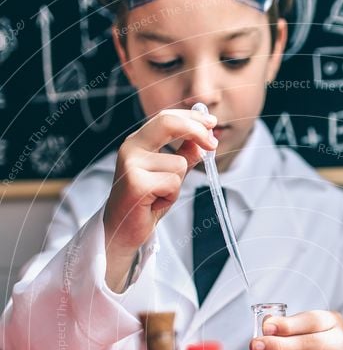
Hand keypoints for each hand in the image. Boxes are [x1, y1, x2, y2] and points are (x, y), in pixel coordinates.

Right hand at [103, 108, 217, 290]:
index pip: (166, 118)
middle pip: (169, 124)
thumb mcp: (169, 177)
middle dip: (197, 131)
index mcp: (138, 143)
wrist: (122, 231)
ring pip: (178, 164)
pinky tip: (154, 204)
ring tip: (160, 196)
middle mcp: (131, 148)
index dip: (192, 118)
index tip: (212, 123)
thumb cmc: (145, 204)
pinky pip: (173, 183)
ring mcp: (131, 164)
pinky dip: (170, 197)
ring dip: (178, 185)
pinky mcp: (136, 183)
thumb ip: (183, 158)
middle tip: (213, 145)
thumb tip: (201, 143)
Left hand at [250, 310, 342, 349]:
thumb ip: (289, 326)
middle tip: (256, 347)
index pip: (310, 321)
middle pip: (309, 343)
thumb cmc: (321, 341)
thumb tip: (267, 324)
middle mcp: (340, 341)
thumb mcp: (309, 327)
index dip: (288, 325)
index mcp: (332, 321)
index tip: (267, 328)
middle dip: (279, 345)